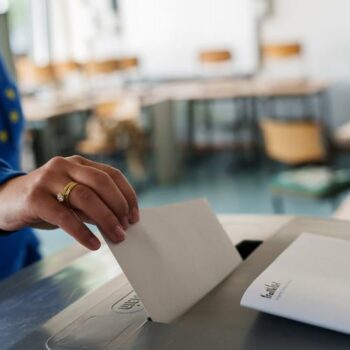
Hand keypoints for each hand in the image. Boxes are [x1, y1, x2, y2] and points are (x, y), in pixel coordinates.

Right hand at [0, 156, 138, 249]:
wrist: (5, 201)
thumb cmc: (47, 200)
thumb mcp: (72, 198)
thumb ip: (93, 205)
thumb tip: (120, 222)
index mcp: (79, 163)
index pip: (111, 174)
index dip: (127, 194)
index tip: (135, 215)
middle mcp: (65, 166)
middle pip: (102, 182)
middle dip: (119, 205)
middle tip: (127, 226)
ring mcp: (49, 179)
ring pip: (85, 197)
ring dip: (106, 218)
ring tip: (117, 236)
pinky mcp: (35, 198)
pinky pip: (64, 217)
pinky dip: (82, 232)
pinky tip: (94, 244)